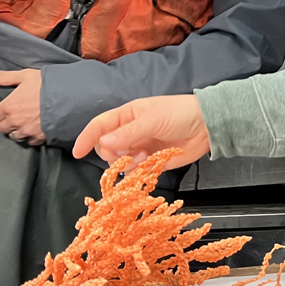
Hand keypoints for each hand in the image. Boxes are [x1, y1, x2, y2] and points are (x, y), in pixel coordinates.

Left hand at [0, 68, 44, 144]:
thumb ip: (4, 77)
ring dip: (18, 130)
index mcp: (9, 106)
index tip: (5, 108)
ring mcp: (27, 131)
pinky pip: (30, 141)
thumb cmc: (47, 85)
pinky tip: (36, 129)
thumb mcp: (25, 76)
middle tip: (16, 115)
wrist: (69, 97)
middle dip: (7, 122)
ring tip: (25, 123)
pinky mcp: (39, 137)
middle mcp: (15, 121)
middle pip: (2, 128)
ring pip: (15, 136)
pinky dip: (31, 136)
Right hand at [73, 94, 209, 169]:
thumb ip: (128, 133)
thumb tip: (103, 142)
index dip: (87, 138)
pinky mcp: (151, 161)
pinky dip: (137, 172)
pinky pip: (135, 171)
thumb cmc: (180, 113)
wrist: (206, 126)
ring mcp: (140, 147)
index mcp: (127, 115)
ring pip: (120, 161)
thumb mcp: (152, 119)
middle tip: (128, 153)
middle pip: (106, 147)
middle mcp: (130, 132)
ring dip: (127, 163)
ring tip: (144, 158)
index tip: (77, 152)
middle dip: (112, 153)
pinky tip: (149, 164)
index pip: (99, 126)